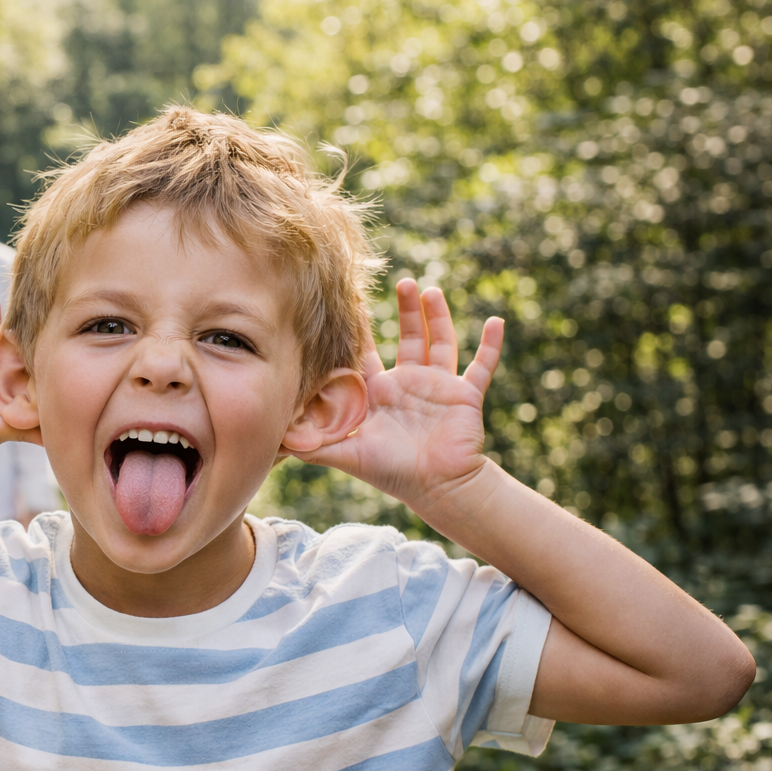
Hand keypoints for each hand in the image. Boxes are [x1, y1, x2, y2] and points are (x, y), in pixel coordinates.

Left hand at [292, 279, 503, 514]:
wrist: (436, 488)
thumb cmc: (391, 472)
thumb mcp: (346, 455)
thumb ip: (312, 445)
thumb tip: (274, 439)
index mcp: (380, 392)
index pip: (368, 353)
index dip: (361, 330)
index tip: (351, 302)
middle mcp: (409, 383)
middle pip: (408, 337)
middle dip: (406, 310)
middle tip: (402, 281)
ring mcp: (439, 386)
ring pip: (440, 342)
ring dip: (439, 316)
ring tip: (431, 290)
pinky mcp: (465, 394)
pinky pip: (482, 366)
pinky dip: (490, 346)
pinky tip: (497, 322)